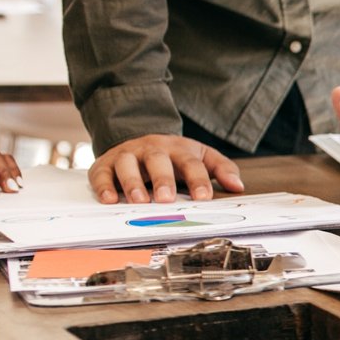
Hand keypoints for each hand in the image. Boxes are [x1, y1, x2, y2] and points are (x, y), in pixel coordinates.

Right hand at [88, 135, 244, 203]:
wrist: (139, 138)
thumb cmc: (174, 156)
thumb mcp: (201, 156)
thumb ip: (221, 169)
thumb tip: (238, 186)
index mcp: (178, 149)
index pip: (191, 163)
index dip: (198, 180)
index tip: (204, 198)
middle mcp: (152, 149)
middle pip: (158, 161)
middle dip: (163, 179)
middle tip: (167, 199)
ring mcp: (127, 154)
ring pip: (127, 164)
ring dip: (132, 183)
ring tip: (139, 201)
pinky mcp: (105, 163)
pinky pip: (101, 173)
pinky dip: (103, 186)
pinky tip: (109, 200)